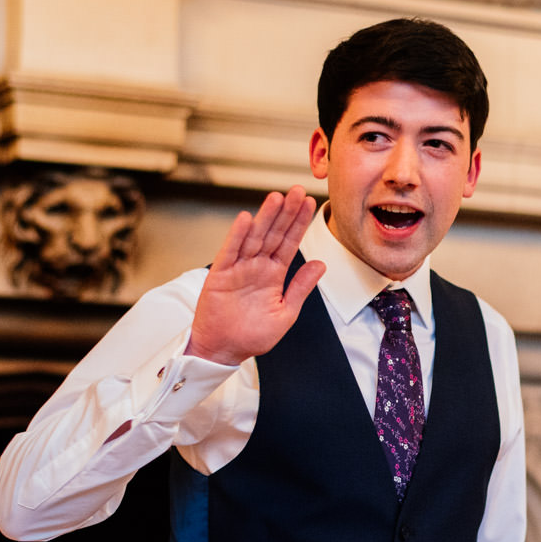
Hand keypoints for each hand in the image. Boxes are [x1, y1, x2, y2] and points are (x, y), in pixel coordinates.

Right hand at [185, 187, 324, 365]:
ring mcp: (238, 269)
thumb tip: (321, 265)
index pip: (289, 243)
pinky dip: (237, 236)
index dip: (299, 223)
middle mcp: (257, 267)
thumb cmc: (252, 335)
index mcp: (273, 274)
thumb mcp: (286, 312)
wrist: (224, 350)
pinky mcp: (219, 276)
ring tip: (276, 198)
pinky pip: (230, 253)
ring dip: (265, 218)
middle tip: (297, 191)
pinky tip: (246, 220)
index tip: (310, 204)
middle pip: (274, 234)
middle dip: (285, 213)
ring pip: (254, 238)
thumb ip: (301, 287)